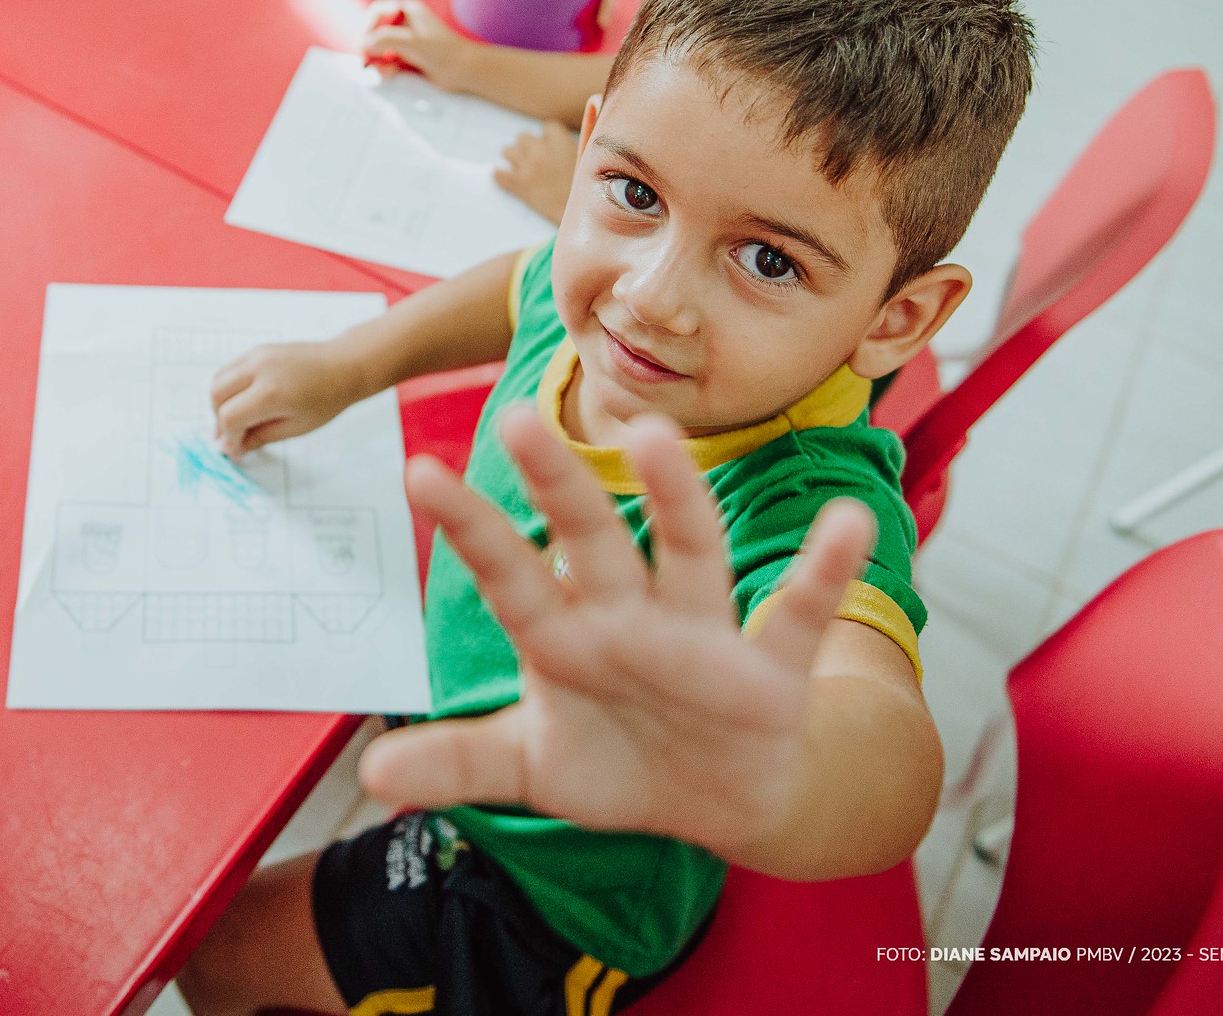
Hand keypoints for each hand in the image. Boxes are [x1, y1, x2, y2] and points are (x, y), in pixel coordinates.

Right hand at [209, 340, 368, 456]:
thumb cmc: (328, 396)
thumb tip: (234, 447)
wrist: (344, 365)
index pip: (229, 417)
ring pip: (219, 379)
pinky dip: (229, 387)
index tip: (235, 450)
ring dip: (221, 402)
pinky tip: (244, 402)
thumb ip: (259, 437)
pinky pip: (230, 369)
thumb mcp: (295, 427)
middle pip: (216, 395)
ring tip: (239, 420)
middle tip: (233, 436)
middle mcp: (260, 368)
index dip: (228, 438)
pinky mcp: (257, 349)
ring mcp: (257, 354)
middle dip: (219, 420)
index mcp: (271, 392)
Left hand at [359, 406, 874, 853]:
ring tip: (656, 438)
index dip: (469, 528)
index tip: (418, 470)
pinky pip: (803, 613)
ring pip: (690, 553)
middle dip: (558, 487)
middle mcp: (629, 616)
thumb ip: (458, 762)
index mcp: (565, 636)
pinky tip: (849, 523)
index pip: (510, 574)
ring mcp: (700, 635)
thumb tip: (372, 774)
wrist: (720, 803)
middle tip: (516, 419)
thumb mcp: (531, 767)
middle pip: (592, 540)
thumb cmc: (617, 760)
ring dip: (677, 499)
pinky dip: (830, 569)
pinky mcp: (770, 669)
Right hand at [361, 0, 475, 92]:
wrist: (466, 71)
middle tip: (368, 62)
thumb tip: (364, 43)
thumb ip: (387, 39)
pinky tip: (391, 74)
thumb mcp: (413, 42)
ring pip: (381, 48)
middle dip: (370, 46)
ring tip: (383, 70)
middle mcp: (406, 24)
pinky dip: (386, 67)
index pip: (377, 12)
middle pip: (376, 31)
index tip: (366, 45)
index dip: (368, 27)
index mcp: (409, 11)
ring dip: (377, 59)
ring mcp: (408, 42)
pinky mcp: (410, 58)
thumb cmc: (445, 52)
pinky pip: (389, 61)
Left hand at [495, 121, 578, 223]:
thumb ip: (570, 148)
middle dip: (528, 147)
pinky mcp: (517, 184)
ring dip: (514, 158)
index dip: (549, 137)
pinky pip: (498, 174)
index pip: (548, 127)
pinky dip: (501, 176)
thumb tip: (560, 146)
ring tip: (522, 168)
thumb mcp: (586, 160)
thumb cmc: (586, 189)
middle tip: (536, 159)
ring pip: (507, 151)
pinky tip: (506, 178)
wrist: (579, 214)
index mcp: (559, 141)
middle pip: (523, 137)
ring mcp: (526, 166)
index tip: (552, 146)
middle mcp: (540, 149)